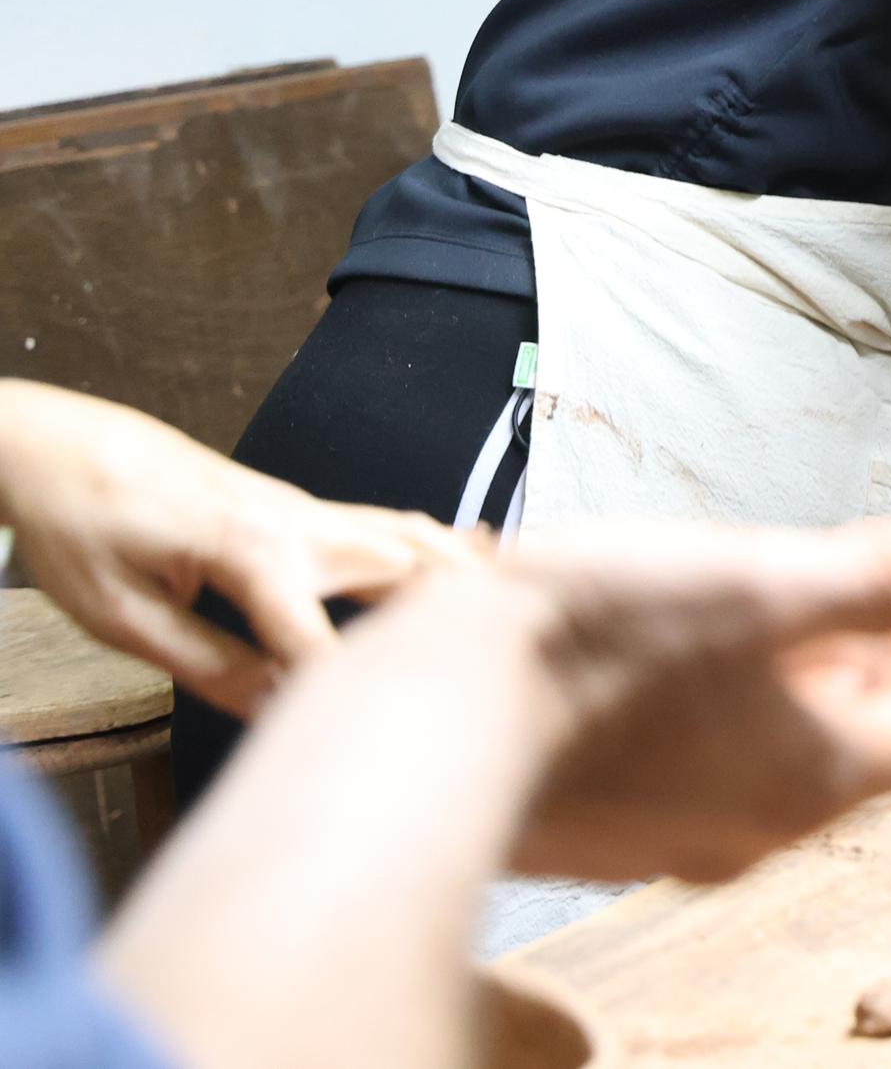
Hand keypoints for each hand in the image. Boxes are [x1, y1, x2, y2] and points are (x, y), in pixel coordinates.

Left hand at [0, 378, 479, 715]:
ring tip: (534, 603)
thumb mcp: (121, 615)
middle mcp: (295, 521)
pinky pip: (391, 524)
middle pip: (404, 566)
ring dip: (469, 571)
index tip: (368, 742)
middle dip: (460, 613)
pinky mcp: (299, 508)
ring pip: (411, 536)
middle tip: (521, 656)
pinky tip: (485, 551)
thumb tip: (276, 709)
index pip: (319, 639)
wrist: (57, 447)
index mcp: (249, 550)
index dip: (342, 695)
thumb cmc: (78, 527)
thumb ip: (207, 663)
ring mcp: (304, 508)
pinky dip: (445, 541)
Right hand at [496, 515, 890, 882]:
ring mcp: (661, 840)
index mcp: (810, 781)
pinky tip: (651, 642)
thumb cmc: (596, 648)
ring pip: (761, 753)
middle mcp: (745, 831)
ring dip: (777, 673)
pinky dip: (700, 703)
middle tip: (836, 576)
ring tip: (743, 597)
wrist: (420, 725)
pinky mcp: (593, 827)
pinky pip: (681, 766)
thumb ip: (885, 576)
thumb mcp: (765, 581)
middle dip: (858, 651)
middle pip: (847, 743)